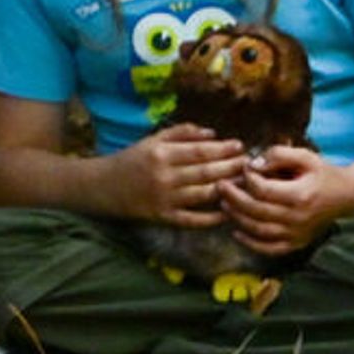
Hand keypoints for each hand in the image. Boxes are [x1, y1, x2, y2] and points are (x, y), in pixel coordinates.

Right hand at [116, 123, 245, 227]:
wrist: (103, 186)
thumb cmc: (132, 159)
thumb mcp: (152, 140)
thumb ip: (181, 133)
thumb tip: (212, 133)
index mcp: (162, 154)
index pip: (200, 151)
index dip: (223, 149)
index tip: (240, 146)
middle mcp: (164, 176)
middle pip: (206, 172)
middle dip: (231, 167)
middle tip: (250, 164)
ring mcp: (165, 199)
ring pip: (203, 194)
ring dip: (227, 189)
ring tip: (245, 184)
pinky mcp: (163, 217)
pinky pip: (192, 220)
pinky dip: (211, 218)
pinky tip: (228, 213)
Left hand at [218, 143, 346, 256]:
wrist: (347, 196)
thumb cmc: (324, 174)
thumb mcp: (305, 156)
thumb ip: (279, 154)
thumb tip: (254, 164)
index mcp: (299, 195)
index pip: (262, 189)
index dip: (247, 178)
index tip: (242, 168)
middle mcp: (297, 218)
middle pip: (256, 210)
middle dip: (234, 198)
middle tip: (221, 186)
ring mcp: (297, 234)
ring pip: (258, 230)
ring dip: (237, 218)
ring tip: (224, 204)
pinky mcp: (297, 243)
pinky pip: (270, 248)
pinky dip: (251, 243)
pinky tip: (236, 232)